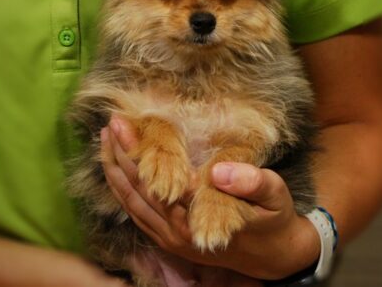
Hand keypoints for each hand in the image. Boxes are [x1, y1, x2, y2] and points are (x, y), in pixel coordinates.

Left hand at [100, 117, 319, 280]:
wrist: (274, 257)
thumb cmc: (274, 220)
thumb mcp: (275, 196)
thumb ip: (252, 182)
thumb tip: (219, 171)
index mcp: (201, 217)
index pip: (160, 181)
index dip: (141, 152)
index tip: (126, 125)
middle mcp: (178, 231)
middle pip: (139, 191)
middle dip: (121, 156)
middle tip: (110, 124)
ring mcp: (170, 239)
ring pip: (132, 204)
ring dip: (116, 172)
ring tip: (105, 141)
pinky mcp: (167, 240)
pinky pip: (136, 215)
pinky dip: (122, 190)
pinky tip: (116, 171)